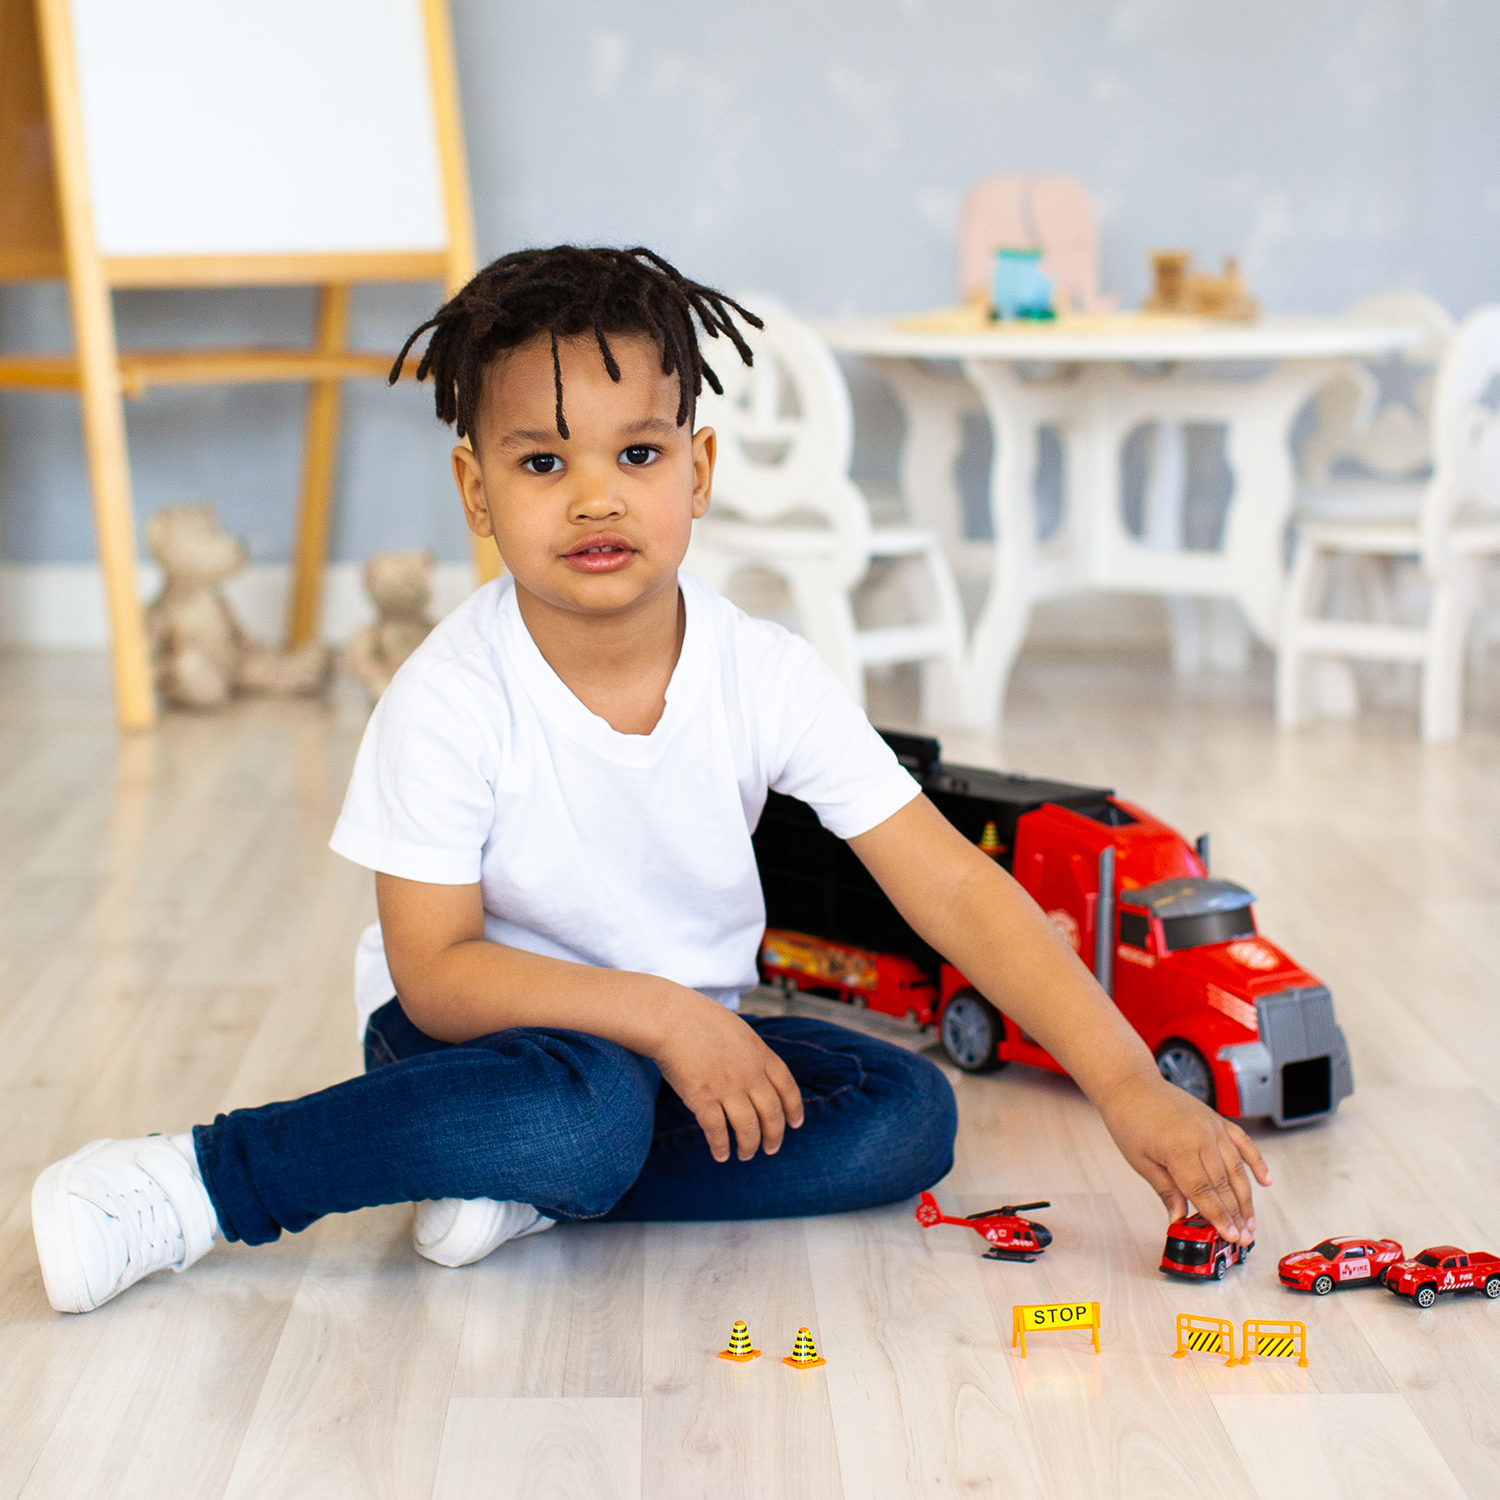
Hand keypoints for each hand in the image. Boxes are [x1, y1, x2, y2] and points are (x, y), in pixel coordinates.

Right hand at [650, 992, 804, 1162]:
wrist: (670, 1017)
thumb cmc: (700, 1020)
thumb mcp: (739, 1031)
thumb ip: (752, 1053)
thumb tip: (758, 1071)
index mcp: (761, 1054)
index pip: (787, 1087)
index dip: (794, 1109)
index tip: (795, 1124)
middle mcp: (750, 1073)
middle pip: (771, 1113)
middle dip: (774, 1136)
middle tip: (771, 1149)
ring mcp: (727, 1087)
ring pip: (748, 1128)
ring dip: (749, 1146)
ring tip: (745, 1155)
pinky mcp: (703, 1097)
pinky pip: (717, 1131)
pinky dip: (720, 1146)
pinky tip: (720, 1155)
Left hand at [1095, 1069, 1271, 1244]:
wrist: (1130, 1083)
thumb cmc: (1129, 1119)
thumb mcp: (1140, 1161)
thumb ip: (1166, 1191)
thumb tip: (1178, 1219)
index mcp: (1180, 1149)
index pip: (1205, 1192)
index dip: (1219, 1218)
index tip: (1230, 1237)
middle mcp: (1202, 1137)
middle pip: (1224, 1184)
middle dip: (1236, 1214)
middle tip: (1244, 1238)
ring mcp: (1213, 1126)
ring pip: (1237, 1168)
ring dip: (1247, 1197)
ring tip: (1251, 1221)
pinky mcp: (1217, 1119)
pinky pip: (1242, 1142)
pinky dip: (1256, 1162)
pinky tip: (1265, 1181)